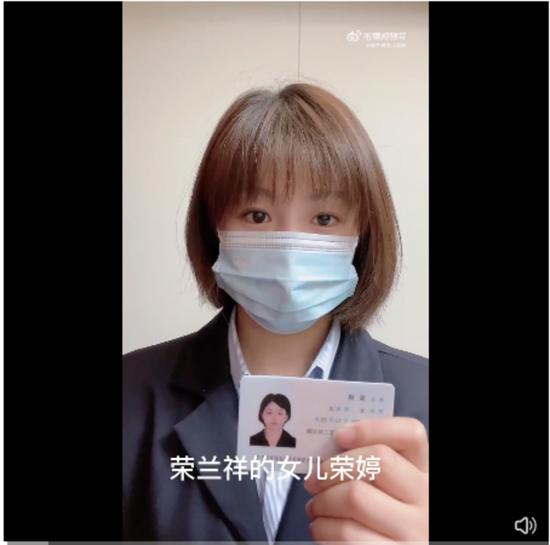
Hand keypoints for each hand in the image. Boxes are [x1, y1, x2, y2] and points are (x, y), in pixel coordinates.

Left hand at [303, 417, 428, 542]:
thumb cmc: (380, 516)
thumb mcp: (389, 487)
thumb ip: (368, 464)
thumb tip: (327, 452)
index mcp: (423, 472)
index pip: (410, 433)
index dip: (372, 429)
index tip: (340, 436)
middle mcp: (425, 498)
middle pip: (377, 462)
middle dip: (334, 468)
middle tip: (313, 480)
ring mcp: (413, 531)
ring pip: (356, 498)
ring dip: (323, 502)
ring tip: (316, 507)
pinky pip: (348, 536)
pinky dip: (324, 529)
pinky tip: (323, 528)